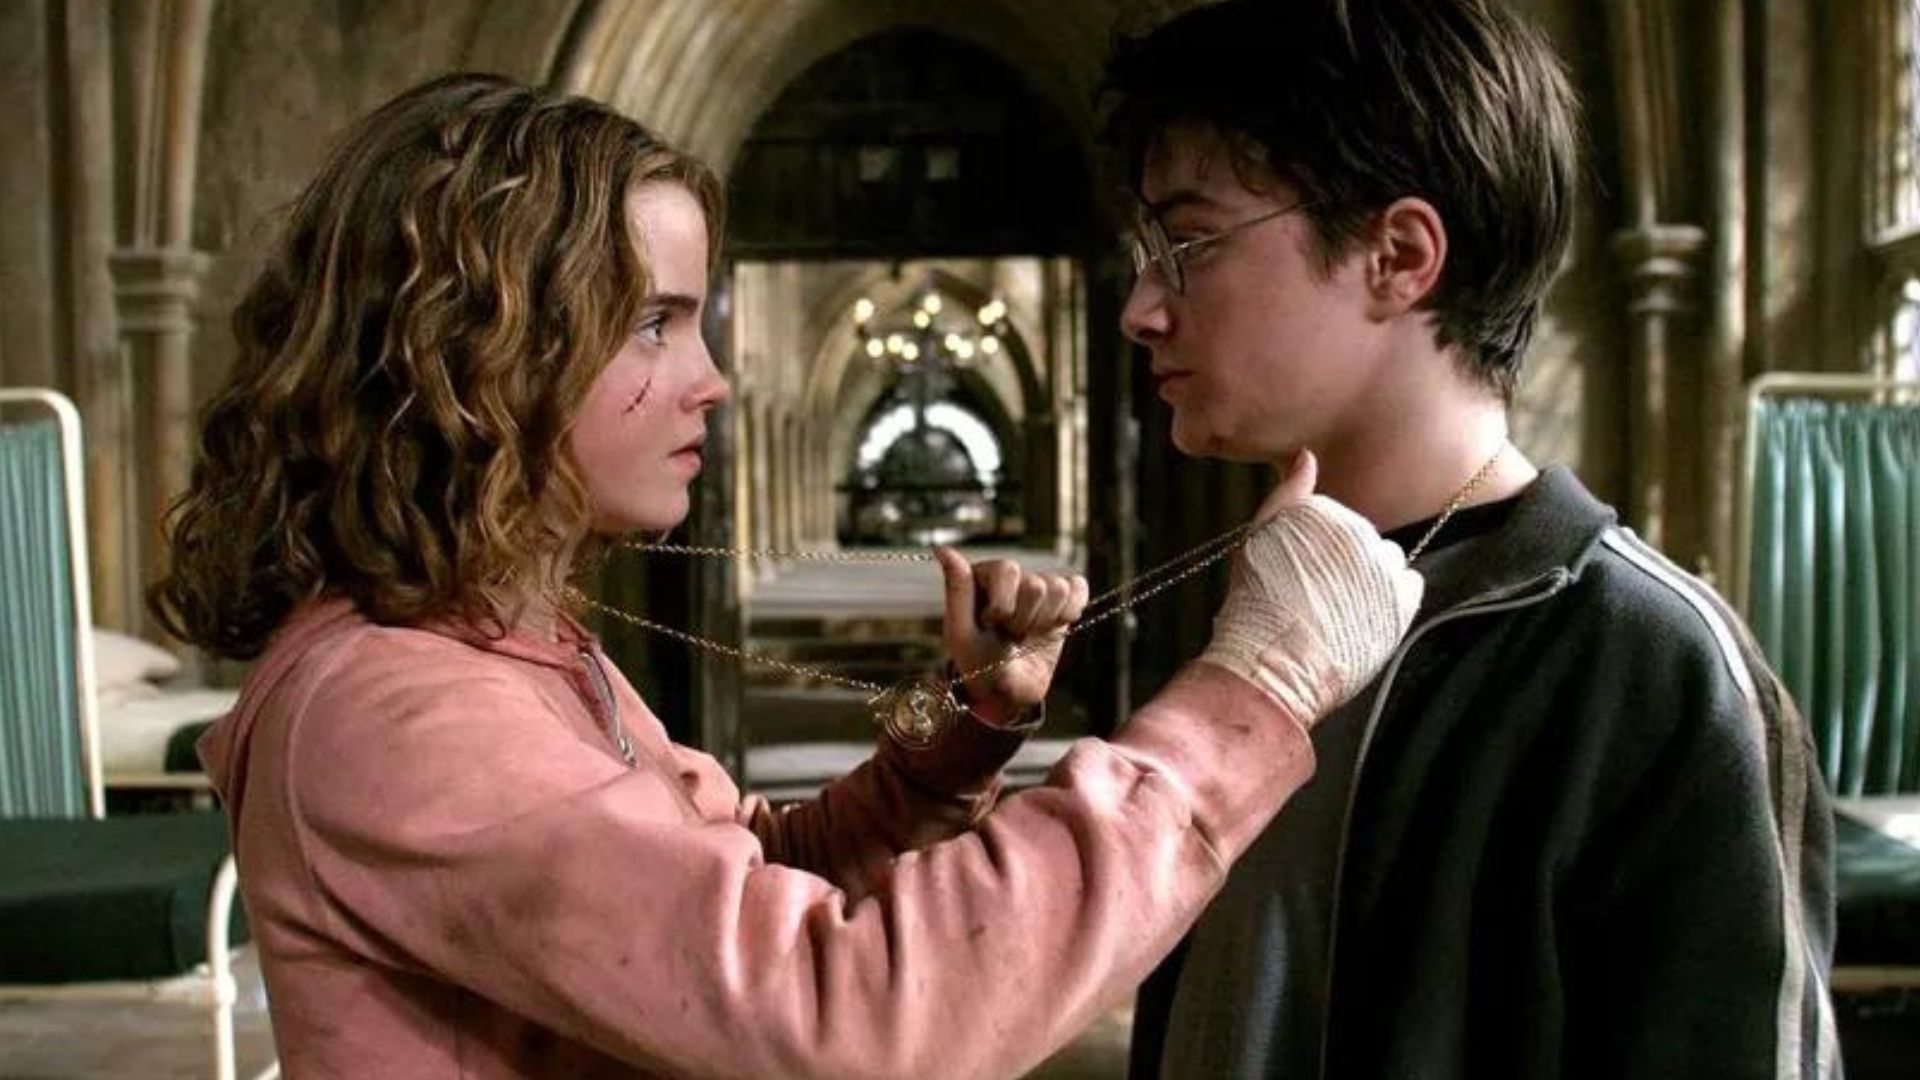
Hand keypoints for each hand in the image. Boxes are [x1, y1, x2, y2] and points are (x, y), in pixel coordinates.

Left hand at [932, 548, 1089, 726]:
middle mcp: (1009, 573)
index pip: (1008, 570)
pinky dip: (1069, 613)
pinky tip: (1050, 627)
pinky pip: (1078, 587)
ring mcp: (1036, 582)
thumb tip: (941, 548)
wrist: (1006, 690)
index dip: (1004, 607)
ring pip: (1058, 588)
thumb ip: (956, 590)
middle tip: (1010, 635)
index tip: (990, 625)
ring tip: (1026, 633)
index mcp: (981, 574)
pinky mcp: (1062, 595)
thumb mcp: (961, 633)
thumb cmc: (978, 664)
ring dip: (1045, 621)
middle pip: (1036, 585)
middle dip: (1025, 620)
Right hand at [1199, 450, 1423, 724]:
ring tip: (1338, 608)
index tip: (1299, 573)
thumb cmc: (1256, 603)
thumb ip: (1288, 493)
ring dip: (1370, 579)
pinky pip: (1408, 586)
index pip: (1338, 521)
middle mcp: (1362, 535)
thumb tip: (1308, 455)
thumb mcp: (1258, 536)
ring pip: (1386, 563)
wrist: (1274, 662)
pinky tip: (1363, 615)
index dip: (1317, 549)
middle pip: (1363, 540)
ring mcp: (1385, 569)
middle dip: (1344, 562)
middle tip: (1315, 594)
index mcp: (1328, 516)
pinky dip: (1392, 598)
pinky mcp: (1403, 602)